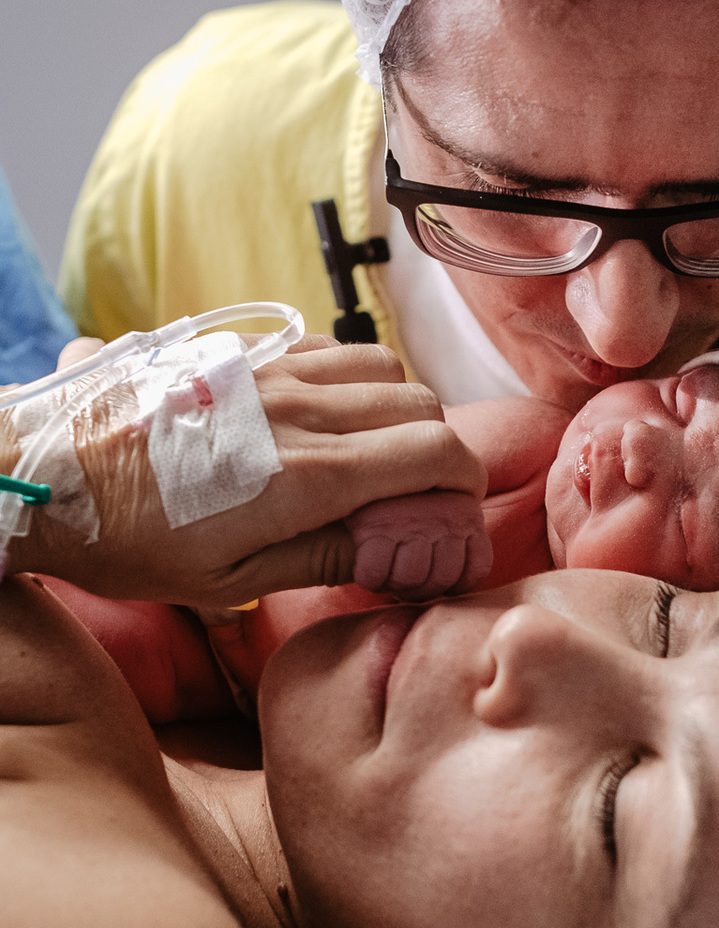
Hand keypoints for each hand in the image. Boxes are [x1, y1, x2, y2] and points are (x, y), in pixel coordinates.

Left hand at [5, 337, 487, 606]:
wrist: (43, 470)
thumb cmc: (126, 539)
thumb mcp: (226, 579)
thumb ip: (321, 558)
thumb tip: (392, 549)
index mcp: (307, 476)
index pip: (434, 452)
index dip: (465, 481)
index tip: (456, 508)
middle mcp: (300, 411)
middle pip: (421, 404)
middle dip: (440, 446)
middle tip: (420, 488)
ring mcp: (271, 373)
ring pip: (382, 365)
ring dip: (399, 406)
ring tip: (377, 450)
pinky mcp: (242, 353)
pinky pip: (329, 348)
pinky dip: (352, 379)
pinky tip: (326, 416)